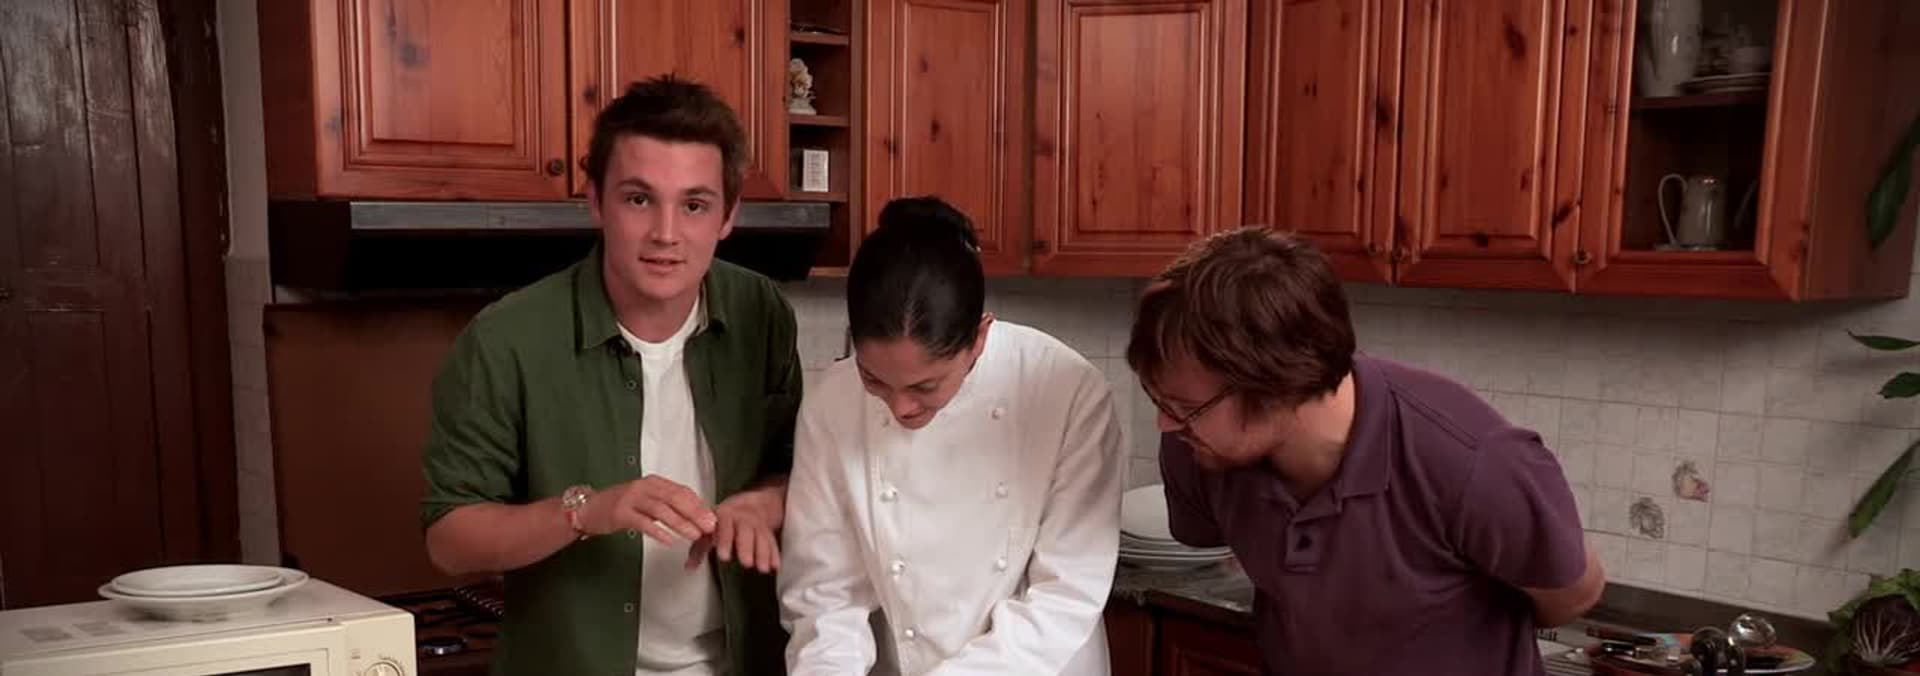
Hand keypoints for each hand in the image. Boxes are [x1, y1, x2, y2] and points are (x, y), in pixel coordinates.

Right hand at [575, 475, 717, 544]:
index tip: (712, 518)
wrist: (589, 509)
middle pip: (674, 498)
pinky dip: (658, 532)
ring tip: (694, 535)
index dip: (699, 505)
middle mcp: (644, 486)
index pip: (682, 491)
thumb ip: (668, 505)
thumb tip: (696, 516)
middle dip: (694, 513)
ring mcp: (631, 498)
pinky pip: (643, 522)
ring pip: (661, 510)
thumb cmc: (621, 506)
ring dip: (680, 523)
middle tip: (709, 527)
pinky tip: (669, 541)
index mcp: (654, 482)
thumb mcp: (647, 500)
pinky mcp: (620, 513)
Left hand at [687, 481, 785, 573]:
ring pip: (761, 537)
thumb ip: (699, 549)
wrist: (749, 506)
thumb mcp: (709, 530)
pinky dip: (774, 554)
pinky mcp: (768, 532)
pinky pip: (772, 541)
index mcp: (725, 515)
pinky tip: (775, 566)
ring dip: (763, 553)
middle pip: (746, 531)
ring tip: (762, 569)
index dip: (725, 540)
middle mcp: (743, 518)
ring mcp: (757, 524)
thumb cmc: (723, 522)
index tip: (724, 557)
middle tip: (746, 563)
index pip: (725, 525)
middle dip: (746, 548)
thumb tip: (688, 568)